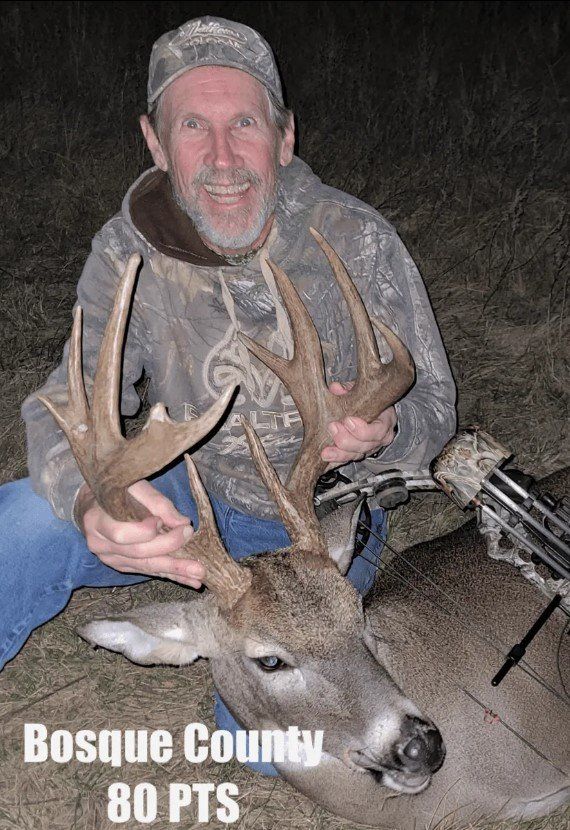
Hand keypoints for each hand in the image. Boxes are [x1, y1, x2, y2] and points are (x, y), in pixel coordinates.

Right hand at [75, 480, 205, 587]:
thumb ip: (157, 503)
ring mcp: (110, 559)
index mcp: (96, 521)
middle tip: (195, 557)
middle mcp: (100, 545)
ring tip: (198, 576)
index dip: (144, 531)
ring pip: (146, 566)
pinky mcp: (122, 566)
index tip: (163, 522)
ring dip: (175, 572)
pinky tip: (190, 580)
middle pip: (138, 553)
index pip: (121, 534)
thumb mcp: (134, 487)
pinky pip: (149, 570)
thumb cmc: (118, 491)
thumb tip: (182, 523)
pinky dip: (171, 574)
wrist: (96, 504)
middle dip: (169, 553)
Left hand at [321, 381, 397, 465]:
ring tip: (326, 451)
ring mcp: (370, 447)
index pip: (378, 430)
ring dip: (340, 454)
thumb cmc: (369, 400)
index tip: (347, 420)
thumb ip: (349, 389)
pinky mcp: (359, 453)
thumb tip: (336, 388)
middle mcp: (381, 437)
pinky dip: (337, 460)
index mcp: (385, 420)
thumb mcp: (362, 391)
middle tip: (333, 428)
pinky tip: (327, 459)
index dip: (362, 429)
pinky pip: (348, 460)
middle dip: (347, 440)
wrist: (375, 410)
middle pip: (366, 446)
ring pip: (357, 455)